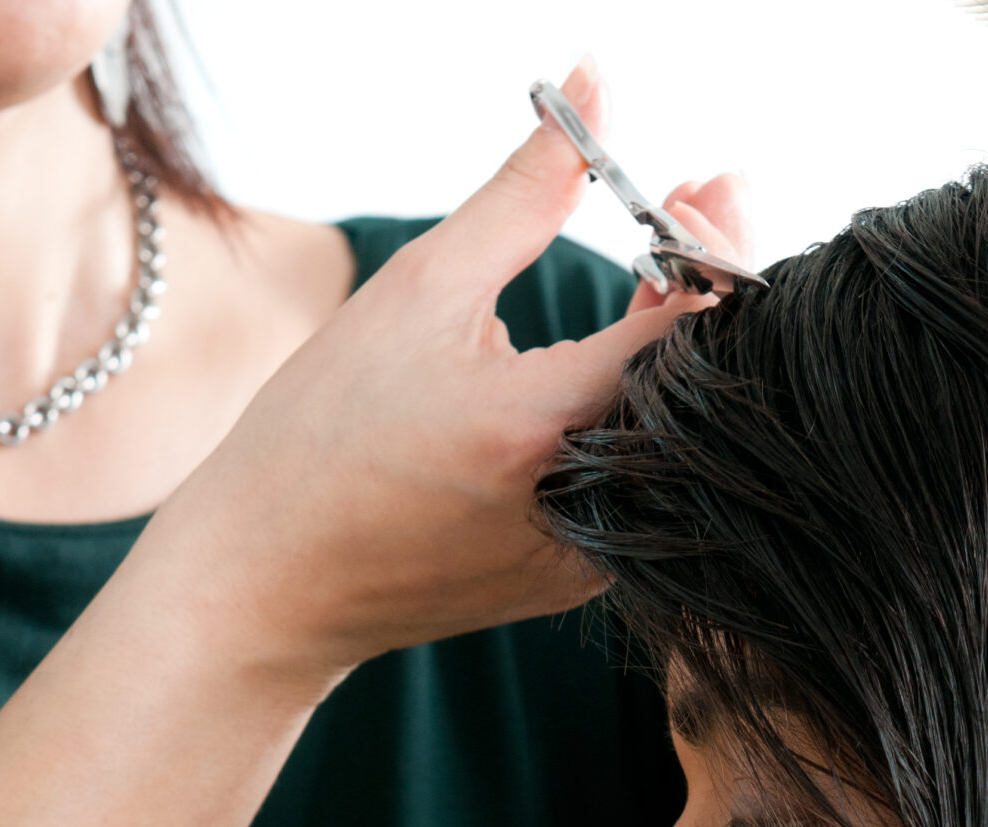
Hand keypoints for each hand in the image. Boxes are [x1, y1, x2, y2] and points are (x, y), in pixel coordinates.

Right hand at [150, 61, 728, 688]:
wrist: (273, 581)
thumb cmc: (322, 434)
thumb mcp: (420, 291)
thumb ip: (525, 192)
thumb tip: (597, 85)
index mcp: (545, 429)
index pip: (692, 324)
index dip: (713, 247)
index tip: (702, 189)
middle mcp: (592, 506)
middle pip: (707, 377)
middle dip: (714, 279)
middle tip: (698, 200)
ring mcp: (598, 556)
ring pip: (685, 430)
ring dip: (684, 342)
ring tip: (661, 263)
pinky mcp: (589, 578)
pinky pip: (650, 475)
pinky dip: (648, 404)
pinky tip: (624, 349)